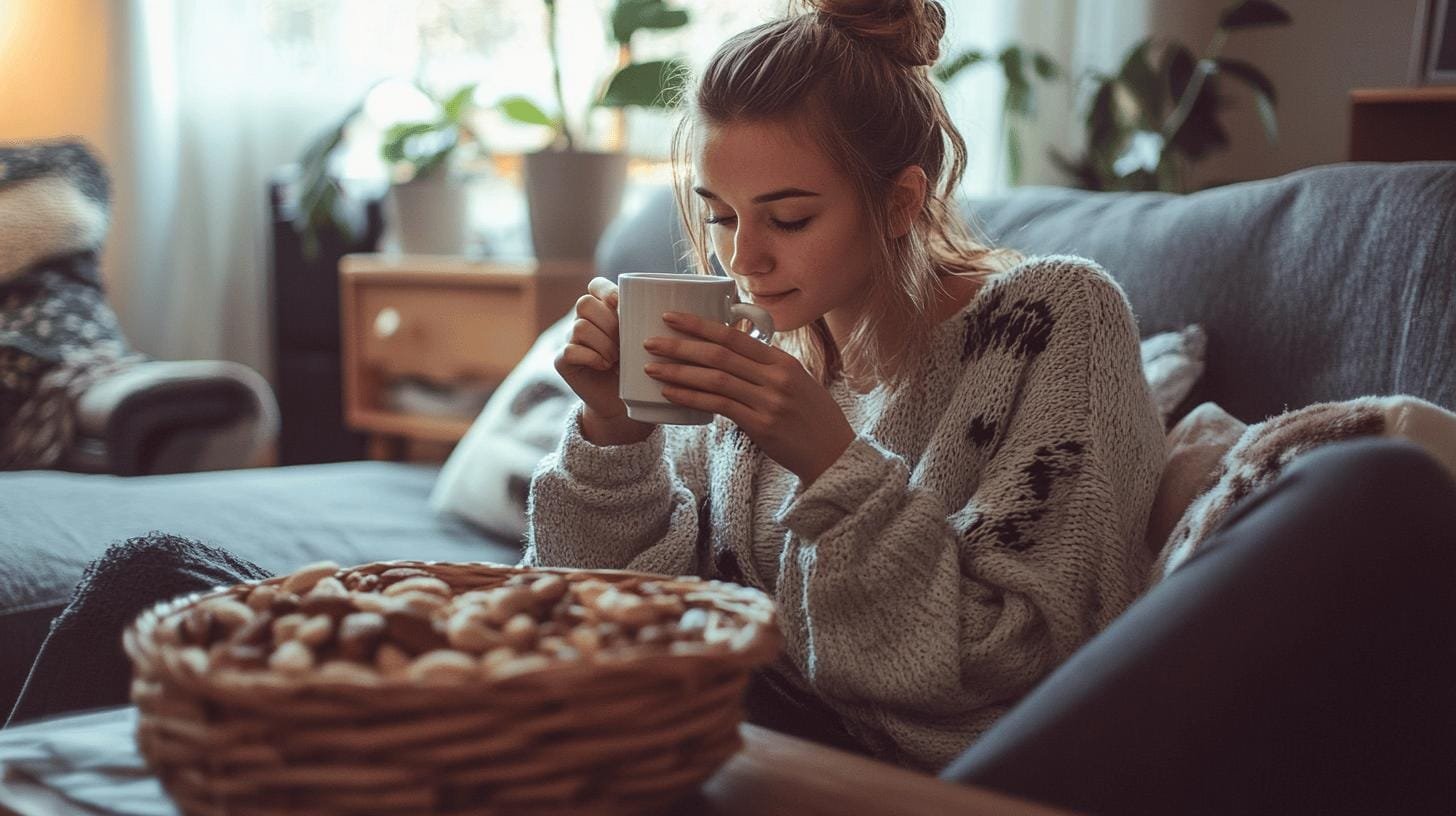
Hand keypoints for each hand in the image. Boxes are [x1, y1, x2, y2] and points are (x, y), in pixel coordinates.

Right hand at [555, 277, 651, 444]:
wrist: (622, 401)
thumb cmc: (636, 366)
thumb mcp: (641, 340)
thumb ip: (640, 320)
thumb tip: (645, 305)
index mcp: (601, 309)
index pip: (595, 285)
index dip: (606, 291)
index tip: (619, 304)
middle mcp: (581, 320)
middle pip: (585, 304)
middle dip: (609, 323)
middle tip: (624, 344)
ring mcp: (569, 339)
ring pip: (580, 327)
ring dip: (603, 344)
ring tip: (617, 360)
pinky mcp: (562, 360)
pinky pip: (571, 350)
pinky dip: (591, 357)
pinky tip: (604, 366)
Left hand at [642, 312, 854, 483]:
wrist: (833, 454)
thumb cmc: (811, 418)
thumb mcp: (795, 382)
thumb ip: (765, 367)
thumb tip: (729, 353)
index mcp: (782, 361)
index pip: (734, 335)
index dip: (700, 325)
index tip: (671, 316)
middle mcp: (776, 377)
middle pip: (720, 354)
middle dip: (681, 345)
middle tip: (651, 341)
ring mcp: (769, 401)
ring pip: (715, 379)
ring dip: (679, 372)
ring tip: (652, 368)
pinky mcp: (761, 425)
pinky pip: (718, 406)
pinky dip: (691, 398)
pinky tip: (671, 394)